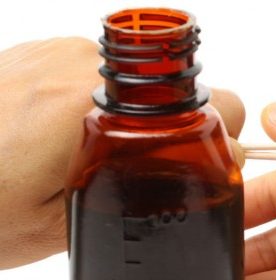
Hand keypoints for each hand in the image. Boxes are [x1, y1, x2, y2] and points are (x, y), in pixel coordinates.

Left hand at [0, 38, 244, 268]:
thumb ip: (136, 199)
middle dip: (186, 130)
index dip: (227, 139)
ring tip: (104, 158)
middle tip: (151, 171)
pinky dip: (111, 104)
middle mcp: (84, 65)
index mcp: (95, 109)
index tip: (209, 169)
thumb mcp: (60, 226)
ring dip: (144, 119)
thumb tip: (182, 181)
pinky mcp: (42, 51)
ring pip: (147, 84)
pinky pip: (107, 74)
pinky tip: (76, 137)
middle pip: (187, 88)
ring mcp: (61, 51)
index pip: (217, 102)